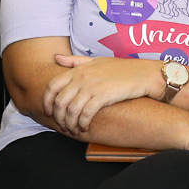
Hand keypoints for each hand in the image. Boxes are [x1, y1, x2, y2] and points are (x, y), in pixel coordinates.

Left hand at [43, 56, 161, 135]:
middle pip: (59, 101)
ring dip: (70, 123)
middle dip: (58, 117)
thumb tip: (55, 57)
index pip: (52, 86)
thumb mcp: (95, 60)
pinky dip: (82, 124)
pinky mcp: (102, 96)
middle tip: (61, 125)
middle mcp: (81, 78)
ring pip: (71, 110)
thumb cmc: (120, 68)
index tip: (47, 111)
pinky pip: (86, 114)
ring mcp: (91, 87)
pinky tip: (84, 128)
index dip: (46, 101)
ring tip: (72, 130)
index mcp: (77, 70)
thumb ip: (74, 61)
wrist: (142, 74)